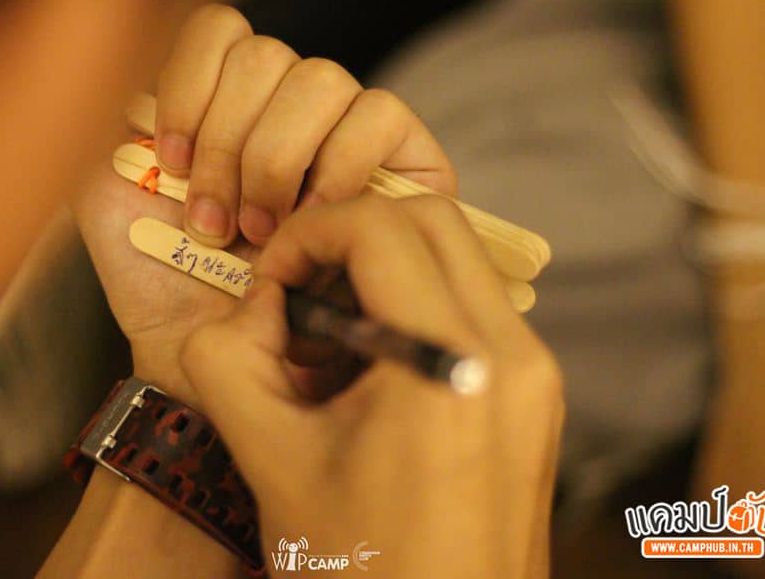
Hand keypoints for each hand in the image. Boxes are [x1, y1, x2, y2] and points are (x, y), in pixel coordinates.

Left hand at [75, 4, 454, 404]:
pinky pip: (379, 114)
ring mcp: (347, 131)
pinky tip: (316, 217)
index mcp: (223, 106)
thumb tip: (125, 74)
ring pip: (321, 79)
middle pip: (266, 56)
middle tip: (217, 223)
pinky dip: (339, 163)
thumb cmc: (174, 297)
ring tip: (263, 233)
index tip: (172, 164)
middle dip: (229, 145)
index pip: (219, 32)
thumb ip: (103, 131)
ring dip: (277, 162)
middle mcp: (287, 111)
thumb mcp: (111, 207)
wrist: (230, 367)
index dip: (189, 87)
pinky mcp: (406, 162)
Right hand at [179, 194, 563, 578]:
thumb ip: (229, 361)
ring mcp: (535, 376)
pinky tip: (369, 371)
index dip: (309, 233)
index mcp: (452, 367)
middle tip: (299, 290)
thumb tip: (252, 305)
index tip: (272, 281)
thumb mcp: (270, 461)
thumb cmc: (363, 574)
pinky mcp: (534, 396)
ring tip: (330, 341)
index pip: (381, 226)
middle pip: (432, 220)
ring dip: (383, 272)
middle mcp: (513, 357)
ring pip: (458, 260)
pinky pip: (473, 309)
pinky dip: (414, 308)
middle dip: (350, 235)